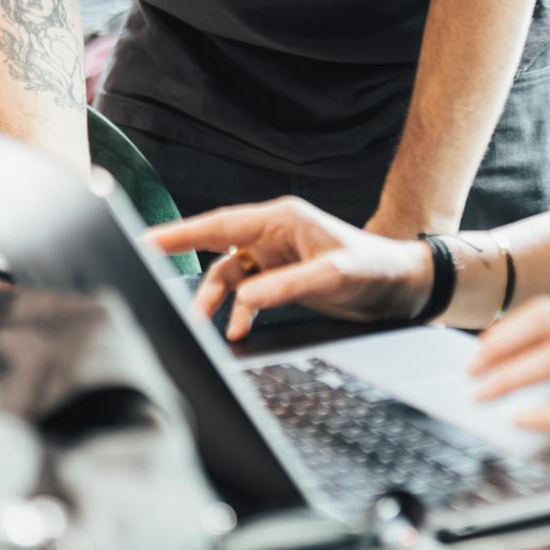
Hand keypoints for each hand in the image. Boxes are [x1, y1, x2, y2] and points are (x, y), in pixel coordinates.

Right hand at [151, 198, 432, 342]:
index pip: (220, 224)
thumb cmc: (375, 269)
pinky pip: (247, 292)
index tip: (146, 241)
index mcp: (281, 219)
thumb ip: (286, 287)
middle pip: (216, 247)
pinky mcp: (282, 277)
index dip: (180, 233)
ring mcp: (276, 255)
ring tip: (200, 326)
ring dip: (215, 301)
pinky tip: (237, 330)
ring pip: (229, 275)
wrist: (403, 286)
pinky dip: (239, 311)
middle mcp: (274, 233)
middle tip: (151, 278)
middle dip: (187, 265)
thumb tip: (243, 300)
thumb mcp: (333, 275)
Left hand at [468, 291, 549, 431]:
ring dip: (511, 377)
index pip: (548, 308)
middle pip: (543, 324)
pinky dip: (548, 410)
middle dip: (498, 349)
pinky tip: (527, 420)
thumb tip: (548, 355)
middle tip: (471, 373)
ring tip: (486, 396)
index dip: (507, 328)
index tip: (481, 349)